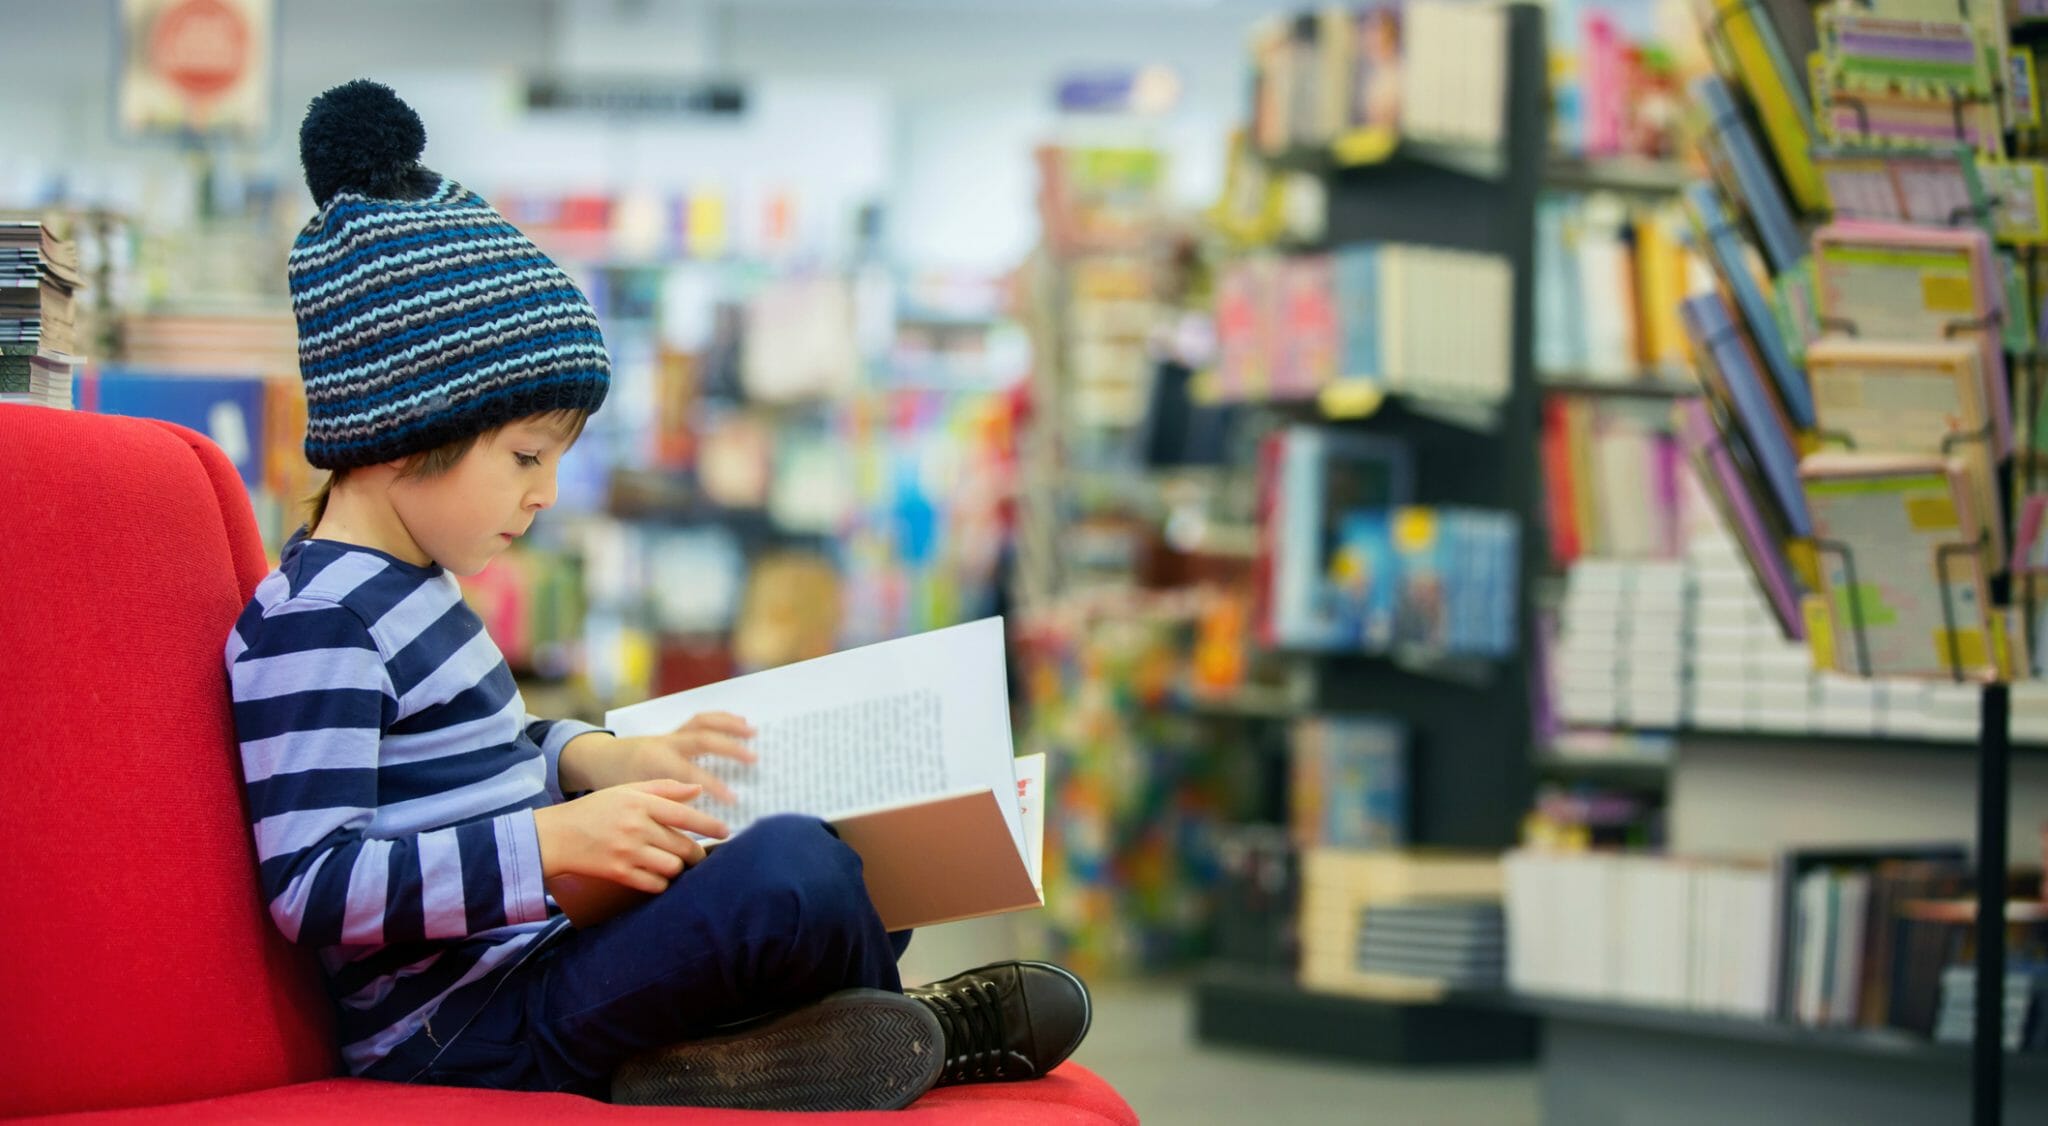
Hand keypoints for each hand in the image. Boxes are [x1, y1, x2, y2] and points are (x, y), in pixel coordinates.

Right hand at [532, 779, 730, 894]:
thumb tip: (697, 790)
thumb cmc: (595, 810)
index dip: (709, 824)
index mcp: (640, 803)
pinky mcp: (619, 873)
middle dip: (696, 853)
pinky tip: (657, 875)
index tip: (726, 832)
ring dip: (677, 867)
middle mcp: (636, 827)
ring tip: (673, 863)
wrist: (556, 836)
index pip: (684, 815)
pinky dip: (661, 882)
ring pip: (672, 867)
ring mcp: (627, 852)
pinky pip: (654, 884)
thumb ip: (663, 788)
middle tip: (698, 854)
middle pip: (683, 845)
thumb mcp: (626, 790)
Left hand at [567, 712, 758, 801]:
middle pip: (702, 740)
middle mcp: (665, 744)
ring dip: (730, 725)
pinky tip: (740, 721)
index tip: (735, 800)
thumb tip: (689, 834)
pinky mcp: (674, 731)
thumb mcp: (637, 804)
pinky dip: (721, 719)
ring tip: (753, 731)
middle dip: (730, 749)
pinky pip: (700, 720)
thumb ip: (663, 813)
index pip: (691, 775)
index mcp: (655, 764)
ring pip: (702, 723)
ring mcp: (670, 735)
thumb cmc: (616, 789)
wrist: (598, 760)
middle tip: (754, 761)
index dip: (715, 787)